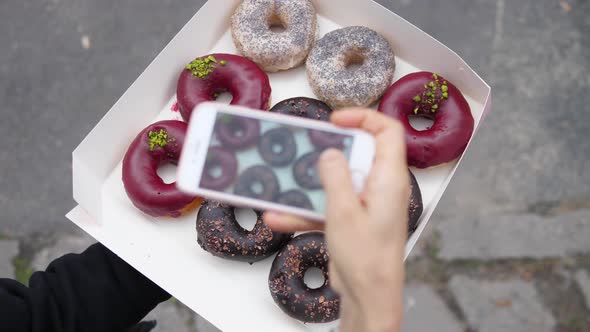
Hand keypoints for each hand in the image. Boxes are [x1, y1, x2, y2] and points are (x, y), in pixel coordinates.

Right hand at [264, 108, 409, 331]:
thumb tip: (330, 153)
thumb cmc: (366, 258)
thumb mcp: (343, 211)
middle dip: (327, 151)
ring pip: (337, 181)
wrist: (368, 297)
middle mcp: (380, 187)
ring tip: (282, 184)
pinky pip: (328, 205)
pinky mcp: (352, 219)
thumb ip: (335, 177)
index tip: (335, 120)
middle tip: (305, 147)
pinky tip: (278, 217)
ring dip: (309, 185)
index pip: (387, 131)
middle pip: (357, 153)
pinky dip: (306, 210)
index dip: (363, 117)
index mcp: (388, 179)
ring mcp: (365, 204)